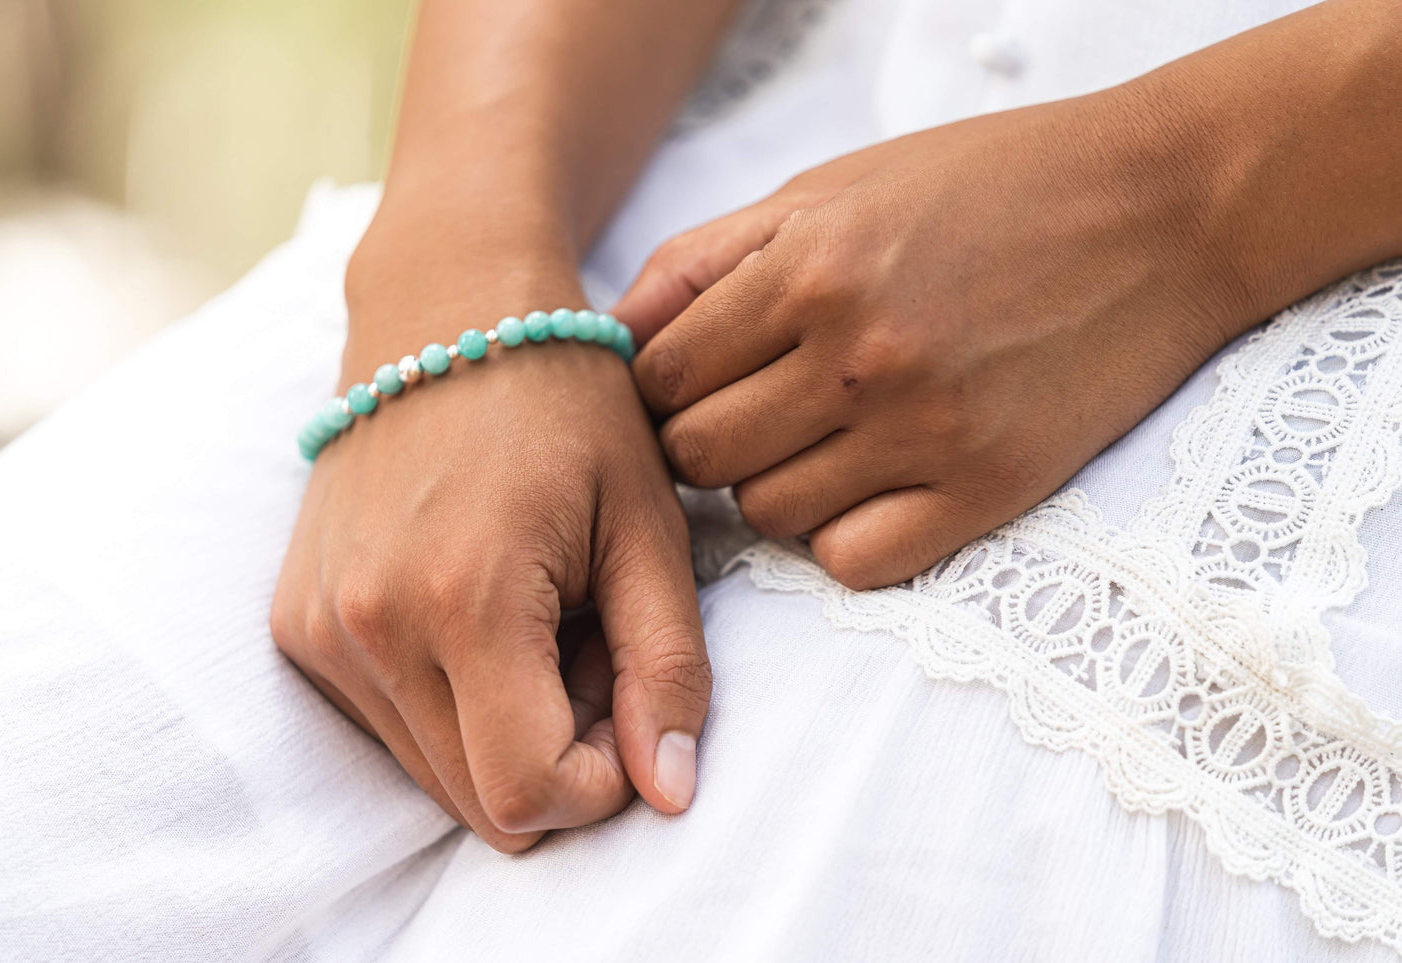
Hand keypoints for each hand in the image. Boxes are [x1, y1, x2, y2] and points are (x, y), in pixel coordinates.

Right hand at [272, 206, 709, 852]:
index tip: (630, 699)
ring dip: (504, 729)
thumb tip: (668, 796)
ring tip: (542, 619)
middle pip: (478, 802)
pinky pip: (389, 726)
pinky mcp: (296, 624)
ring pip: (434, 774)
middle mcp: (368, 627)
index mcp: (463, 597)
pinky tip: (483, 612)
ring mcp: (319, 628)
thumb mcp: (646, 526)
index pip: (524, 796)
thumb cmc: (567, 404)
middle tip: (592, 645)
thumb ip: (668, 667)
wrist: (445, 310)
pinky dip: (450, 701)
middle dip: (557, 754)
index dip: (598, 783)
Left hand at [621, 85, 1258, 589]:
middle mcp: (855, 356)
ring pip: (767, 515)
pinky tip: (870, 485)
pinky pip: (852, 563)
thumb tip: (614, 334)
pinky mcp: (987, 490)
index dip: (660, 390)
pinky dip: (842, 536)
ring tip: (820, 441)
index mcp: (805, 269)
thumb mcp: (832, 188)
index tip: (694, 385)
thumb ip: (708, 260)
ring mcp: (924, 432)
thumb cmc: (984, 188)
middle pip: (698, 458)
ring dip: (773, 487)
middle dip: (702, 443)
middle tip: (749, 416)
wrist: (1160, 209)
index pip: (656, 380)